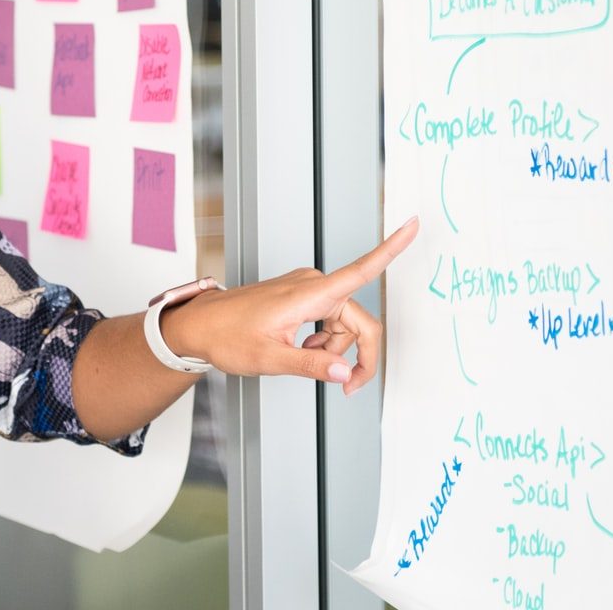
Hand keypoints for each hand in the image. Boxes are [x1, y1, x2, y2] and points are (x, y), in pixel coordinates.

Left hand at [162, 216, 418, 395]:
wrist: (199, 326)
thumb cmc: (226, 336)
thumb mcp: (270, 358)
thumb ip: (312, 365)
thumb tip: (346, 373)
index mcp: (309, 294)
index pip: (361, 269)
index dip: (391, 248)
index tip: (413, 225)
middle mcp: (312, 285)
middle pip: (359, 320)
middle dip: (358, 354)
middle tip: (348, 388)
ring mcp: (306, 289)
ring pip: (343, 324)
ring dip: (335, 349)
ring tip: (305, 362)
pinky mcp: (300, 296)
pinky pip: (328, 319)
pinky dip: (324, 340)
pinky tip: (302, 349)